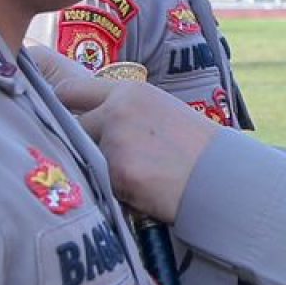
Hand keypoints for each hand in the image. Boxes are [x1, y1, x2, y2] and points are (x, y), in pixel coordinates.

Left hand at [30, 46, 219, 223]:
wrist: (223, 177)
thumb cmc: (194, 148)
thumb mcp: (158, 111)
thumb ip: (122, 112)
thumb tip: (87, 121)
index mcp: (128, 91)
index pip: (69, 91)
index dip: (62, 109)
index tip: (64, 122)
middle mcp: (117, 111)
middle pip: (70, 127)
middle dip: (80, 144)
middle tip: (102, 160)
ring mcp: (116, 141)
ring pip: (83, 157)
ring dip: (97, 170)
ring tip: (133, 177)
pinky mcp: (119, 173)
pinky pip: (99, 184)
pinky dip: (112, 192)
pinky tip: (139, 192)